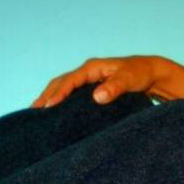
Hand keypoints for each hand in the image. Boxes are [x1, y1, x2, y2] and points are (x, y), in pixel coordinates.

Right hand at [32, 55, 164, 107]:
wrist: (150, 73)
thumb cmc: (140, 74)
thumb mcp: (130, 79)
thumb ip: (115, 86)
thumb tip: (97, 97)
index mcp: (92, 68)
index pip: (70, 80)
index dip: (58, 93)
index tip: (48, 107)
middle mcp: (87, 72)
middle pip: (60, 83)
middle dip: (46, 96)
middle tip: (33, 113)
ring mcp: (87, 80)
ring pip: (62, 87)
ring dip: (49, 98)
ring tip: (36, 115)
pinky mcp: (90, 88)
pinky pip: (70, 93)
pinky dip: (59, 101)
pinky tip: (54, 113)